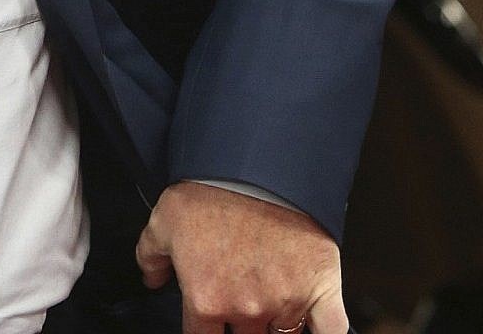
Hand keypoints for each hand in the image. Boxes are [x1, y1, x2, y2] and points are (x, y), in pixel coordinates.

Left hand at [136, 181, 348, 333]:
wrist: (258, 165)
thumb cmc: (212, 190)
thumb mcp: (163, 220)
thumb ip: (151, 255)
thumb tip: (152, 277)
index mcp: (207, 300)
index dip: (204, 329)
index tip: (208, 319)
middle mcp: (246, 309)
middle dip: (240, 323)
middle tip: (241, 297)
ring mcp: (286, 302)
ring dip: (275, 324)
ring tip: (271, 301)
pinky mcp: (321, 289)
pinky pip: (331, 330)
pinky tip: (316, 329)